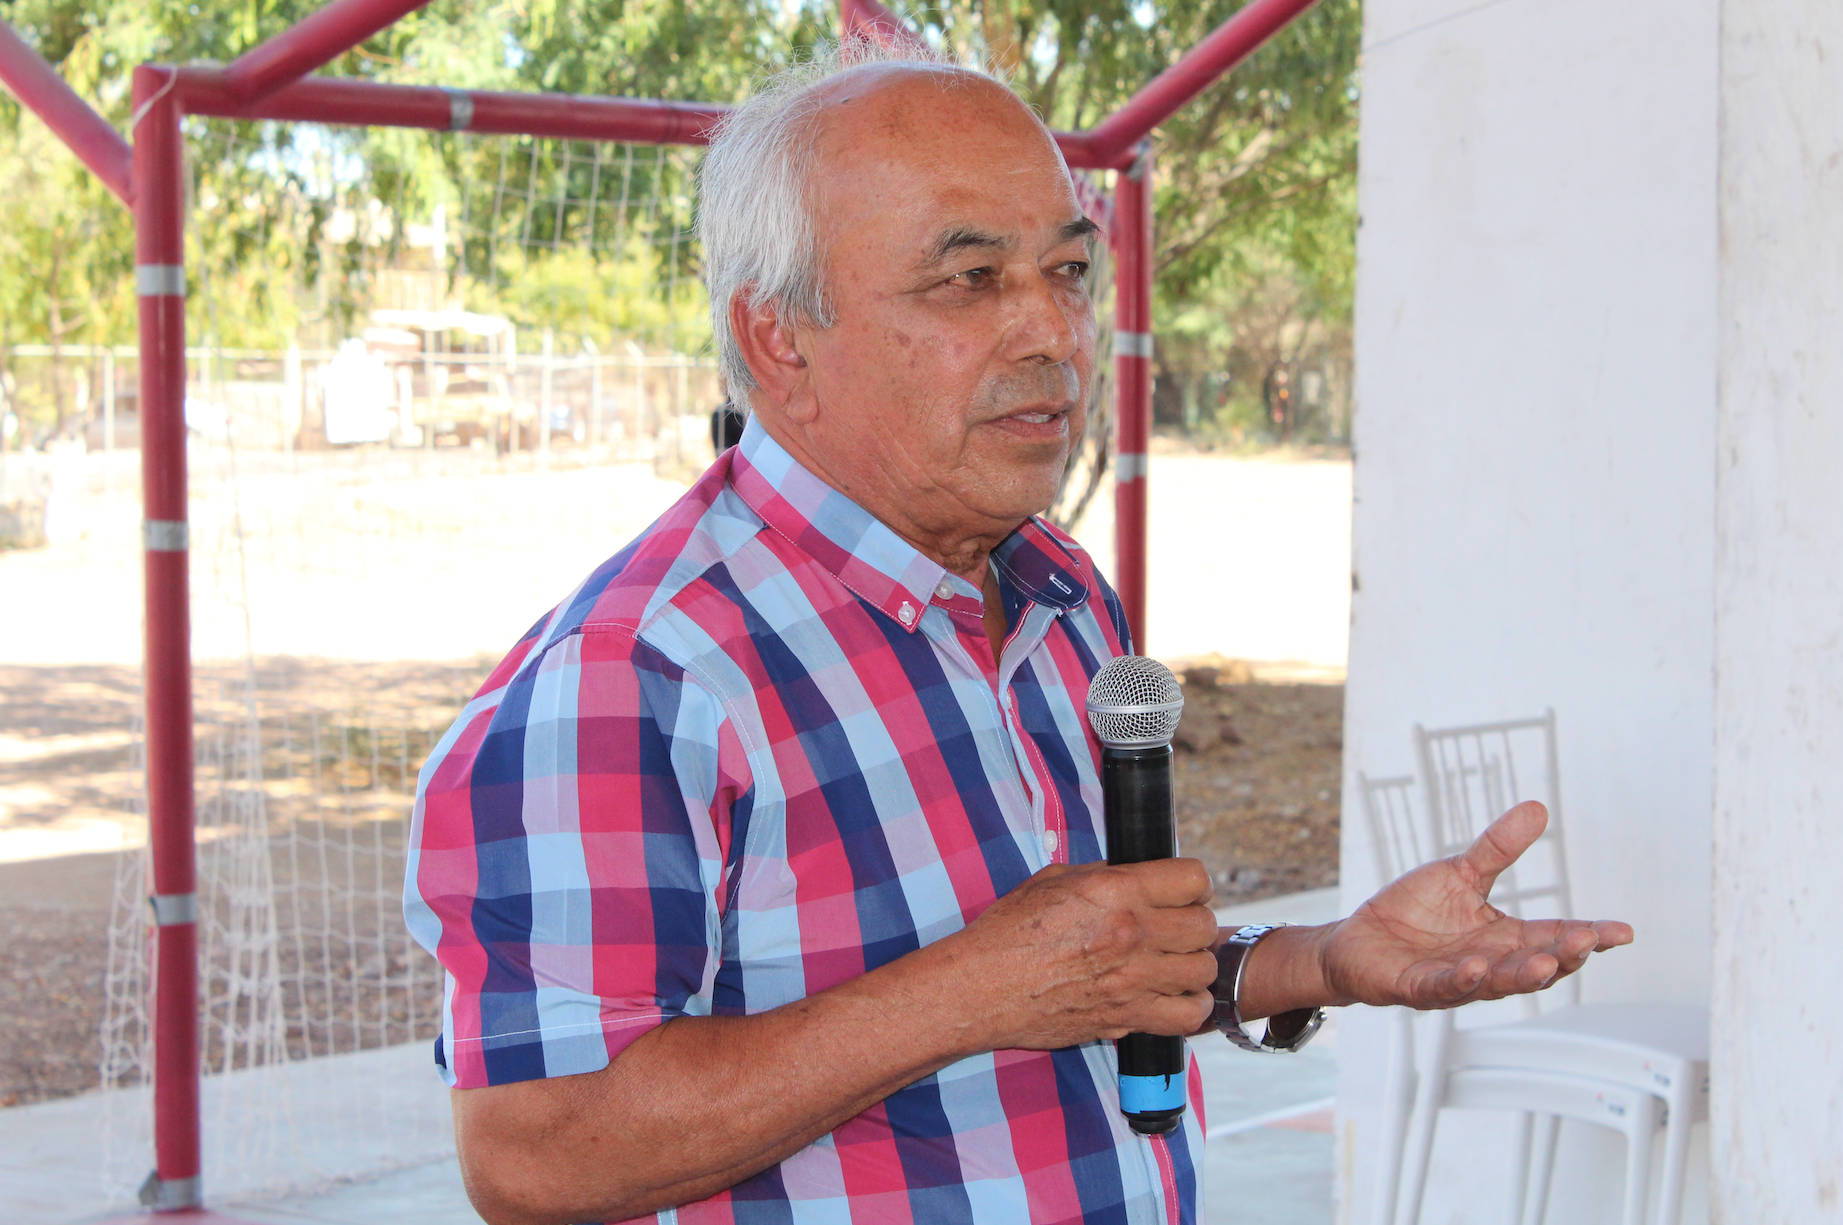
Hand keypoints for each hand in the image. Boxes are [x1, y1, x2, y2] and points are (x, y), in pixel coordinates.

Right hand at [934, 859, 1219, 1050]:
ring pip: (1203, 969)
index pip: (1193, 878)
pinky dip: (1189, 1006)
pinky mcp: (1128, 1018)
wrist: (982, 987)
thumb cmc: (1009, 931)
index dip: (1193, 883)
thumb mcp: (1053, 880)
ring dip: (1193, 964)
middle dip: (1194, 922)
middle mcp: (1132, 933)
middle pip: (1204, 924)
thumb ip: (1104, 875)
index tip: (1183, 892)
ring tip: (1174, 963)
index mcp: (1115, 891)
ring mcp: (1133, 979)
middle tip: (1175, 928)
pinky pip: (1189, 1015)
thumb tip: (1138, 875)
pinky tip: (1172, 996)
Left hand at [1313, 801, 1633, 1010]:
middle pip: (1536, 964)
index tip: (1622, 932)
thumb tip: (1538, 807)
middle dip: (1562, 955)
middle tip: (1586, 941)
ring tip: (1546, 962)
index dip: (1588, 936)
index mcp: (1503, 937)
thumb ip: (1499, 848)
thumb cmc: (1412, 912)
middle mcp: (1489, 962)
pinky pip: (1445, 987)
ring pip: (1498, 982)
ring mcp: (1457, 979)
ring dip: (1522, 975)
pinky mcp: (1419, 988)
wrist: (1358, 939)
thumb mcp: (1461, 873)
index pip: (1554, 936)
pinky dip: (1463, 980)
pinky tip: (1477, 968)